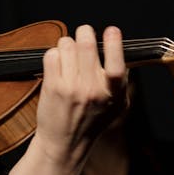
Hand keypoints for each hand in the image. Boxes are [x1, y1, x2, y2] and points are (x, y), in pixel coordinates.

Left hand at [34, 24, 127, 165]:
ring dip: (67, 44)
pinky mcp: (53, 87)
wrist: (65, 144)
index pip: (117, 65)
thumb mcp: (117, 106)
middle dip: (84, 33)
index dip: (114, 43)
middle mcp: (92, 90)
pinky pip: (52, 55)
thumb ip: (121, 81)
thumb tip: (120, 51)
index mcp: (112, 94)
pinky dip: (54, 54)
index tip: (111, 30)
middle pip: (87, 45)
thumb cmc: (91, 122)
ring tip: (69, 54)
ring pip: (67, 45)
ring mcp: (71, 87)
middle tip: (84, 33)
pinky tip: (58, 64)